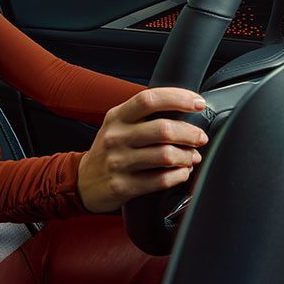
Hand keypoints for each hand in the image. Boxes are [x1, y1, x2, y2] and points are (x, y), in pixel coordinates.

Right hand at [77, 87, 209, 213]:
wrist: (83, 181)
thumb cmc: (110, 149)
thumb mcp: (118, 124)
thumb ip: (145, 115)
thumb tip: (185, 108)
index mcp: (117, 117)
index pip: (149, 99)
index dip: (178, 98)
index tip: (198, 103)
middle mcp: (116, 137)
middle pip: (163, 129)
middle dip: (190, 133)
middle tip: (200, 137)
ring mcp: (118, 162)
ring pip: (165, 156)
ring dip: (187, 156)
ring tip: (193, 156)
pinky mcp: (123, 186)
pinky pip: (160, 180)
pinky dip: (179, 175)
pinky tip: (182, 172)